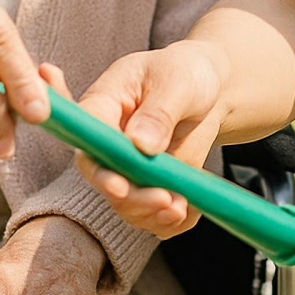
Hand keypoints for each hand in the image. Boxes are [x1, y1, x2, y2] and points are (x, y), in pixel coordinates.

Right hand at [72, 39, 228, 237]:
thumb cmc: (185, 74)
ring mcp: (124, 168)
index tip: (120, 187)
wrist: (207, 90)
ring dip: (151, 214)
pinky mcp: (146, 186)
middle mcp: (105, 142)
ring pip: (125, 204)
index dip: (99, 168)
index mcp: (102, 105)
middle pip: (103, 179)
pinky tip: (188, 210)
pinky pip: (152, 215)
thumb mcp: (178, 81)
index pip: (87, 140)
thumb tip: (140, 144)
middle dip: (133, 198)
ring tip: (182, 207)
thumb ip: (159, 111)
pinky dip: (170, 221)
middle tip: (166, 200)